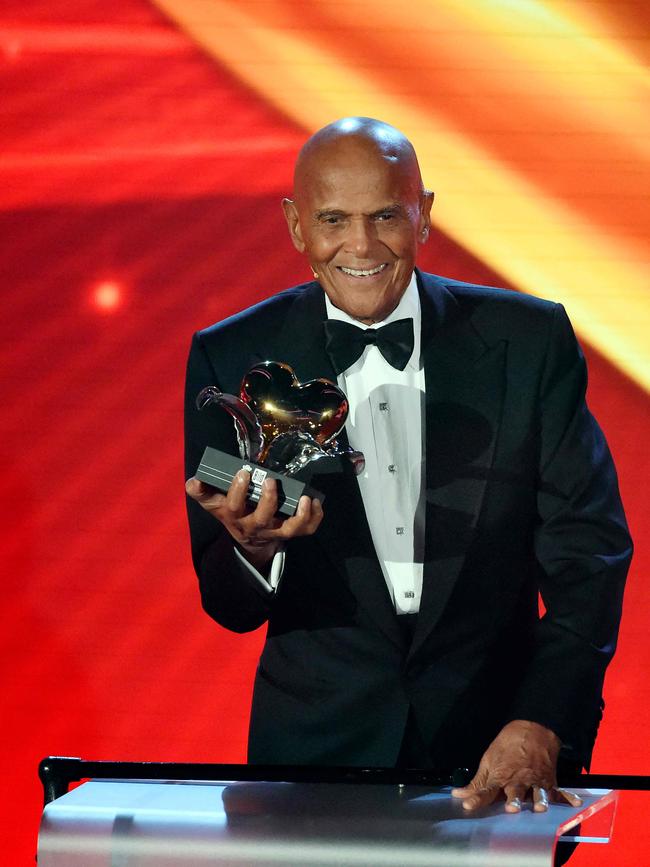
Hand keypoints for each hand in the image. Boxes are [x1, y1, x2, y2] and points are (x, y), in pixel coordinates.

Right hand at [185, 471, 322, 569]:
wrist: (248, 539)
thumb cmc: (231, 512)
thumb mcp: (212, 503)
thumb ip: (201, 491)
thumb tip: (194, 480)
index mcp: (235, 517)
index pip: (234, 506)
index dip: (238, 491)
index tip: (243, 472)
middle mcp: (256, 526)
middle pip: (262, 519)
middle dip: (268, 500)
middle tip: (271, 480)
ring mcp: (275, 531)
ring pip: (289, 529)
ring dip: (299, 515)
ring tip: (305, 498)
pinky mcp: (290, 532)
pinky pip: (306, 530)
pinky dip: (315, 518)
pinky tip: (316, 501)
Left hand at [451, 719, 582, 812]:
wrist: (532, 730)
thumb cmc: (507, 747)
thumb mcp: (489, 761)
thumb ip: (477, 783)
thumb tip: (458, 795)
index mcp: (500, 776)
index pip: (486, 791)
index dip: (476, 798)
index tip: (467, 806)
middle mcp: (518, 781)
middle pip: (514, 794)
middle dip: (513, 800)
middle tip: (510, 807)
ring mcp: (535, 782)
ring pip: (537, 794)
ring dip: (538, 801)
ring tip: (539, 808)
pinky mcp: (549, 781)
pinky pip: (560, 792)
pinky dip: (569, 799)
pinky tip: (576, 804)